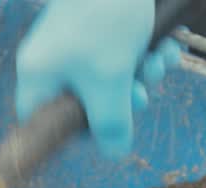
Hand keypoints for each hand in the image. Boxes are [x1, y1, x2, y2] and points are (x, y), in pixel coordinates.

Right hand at [15, 0, 184, 157]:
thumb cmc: (107, 16)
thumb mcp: (111, 80)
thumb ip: (111, 123)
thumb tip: (114, 152)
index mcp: (39, 73)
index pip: (43, 122)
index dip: (76, 134)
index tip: (108, 130)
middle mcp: (52, 58)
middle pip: (85, 102)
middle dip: (124, 98)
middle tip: (144, 89)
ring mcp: (75, 41)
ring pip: (109, 78)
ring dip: (142, 75)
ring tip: (161, 60)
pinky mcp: (99, 27)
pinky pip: (120, 55)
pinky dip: (144, 54)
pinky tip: (166, 45)